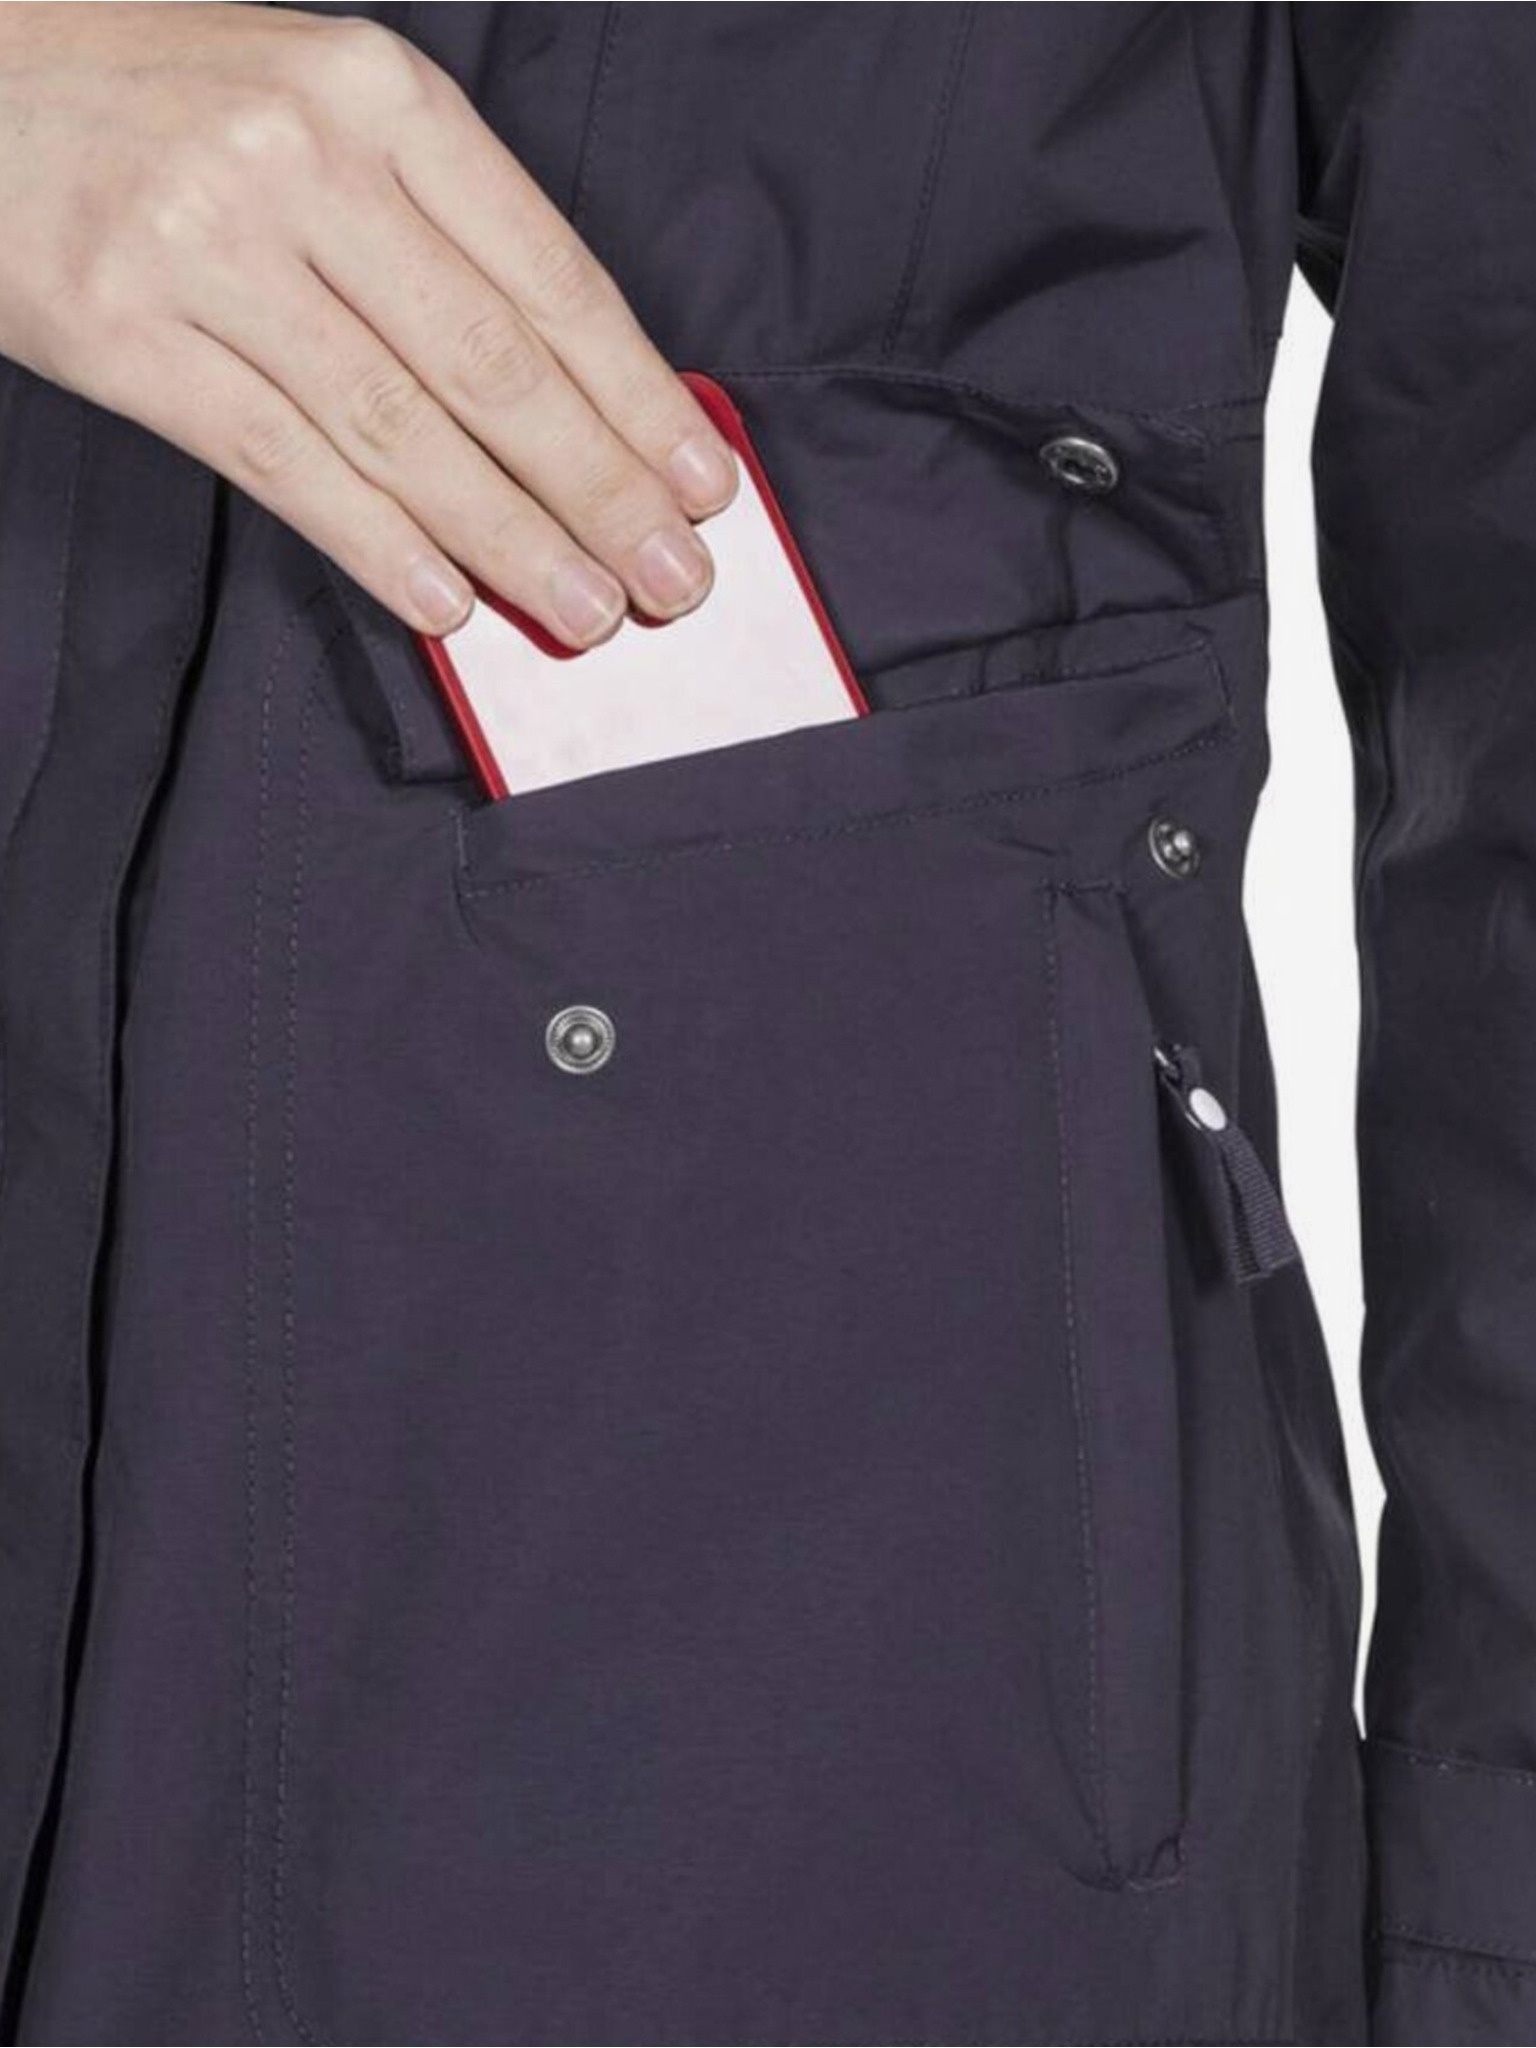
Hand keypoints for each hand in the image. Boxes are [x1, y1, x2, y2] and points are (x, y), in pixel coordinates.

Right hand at [0, 3, 738, 642]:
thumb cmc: (162, 105)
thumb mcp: (319, 115)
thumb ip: (436, 237)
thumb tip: (564, 399)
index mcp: (377, 94)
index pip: (547, 272)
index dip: (637, 395)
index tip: (701, 482)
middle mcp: (300, 157)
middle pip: (491, 360)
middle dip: (600, 486)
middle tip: (671, 577)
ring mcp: (205, 243)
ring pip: (397, 424)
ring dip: (508, 537)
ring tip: (587, 611)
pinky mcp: (121, 329)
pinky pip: (279, 462)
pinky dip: (376, 542)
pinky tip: (446, 602)